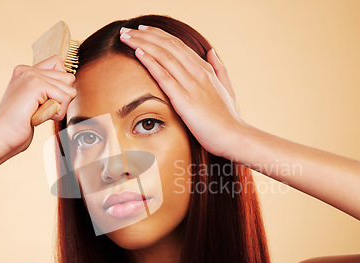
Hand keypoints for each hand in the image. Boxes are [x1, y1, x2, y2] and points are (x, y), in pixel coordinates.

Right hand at [0, 55, 75, 158]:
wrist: (0, 138)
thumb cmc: (17, 127)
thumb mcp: (35, 103)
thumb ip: (48, 89)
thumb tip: (70, 81)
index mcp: (26, 71)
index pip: (59, 64)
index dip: (60, 86)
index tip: (44, 101)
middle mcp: (28, 70)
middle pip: (68, 78)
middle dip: (61, 100)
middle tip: (39, 110)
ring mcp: (31, 75)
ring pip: (69, 90)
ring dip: (58, 108)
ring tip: (37, 113)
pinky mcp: (35, 85)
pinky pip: (65, 98)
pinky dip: (56, 113)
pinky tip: (37, 116)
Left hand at [119, 25, 245, 159]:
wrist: (234, 136)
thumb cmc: (228, 118)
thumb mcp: (227, 88)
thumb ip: (220, 68)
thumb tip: (211, 51)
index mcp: (205, 69)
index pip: (177, 45)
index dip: (158, 35)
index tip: (142, 29)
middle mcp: (198, 72)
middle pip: (168, 46)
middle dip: (145, 35)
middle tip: (126, 29)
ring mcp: (192, 85)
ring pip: (163, 56)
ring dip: (142, 44)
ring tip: (125, 36)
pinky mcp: (185, 100)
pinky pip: (164, 77)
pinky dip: (150, 63)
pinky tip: (138, 53)